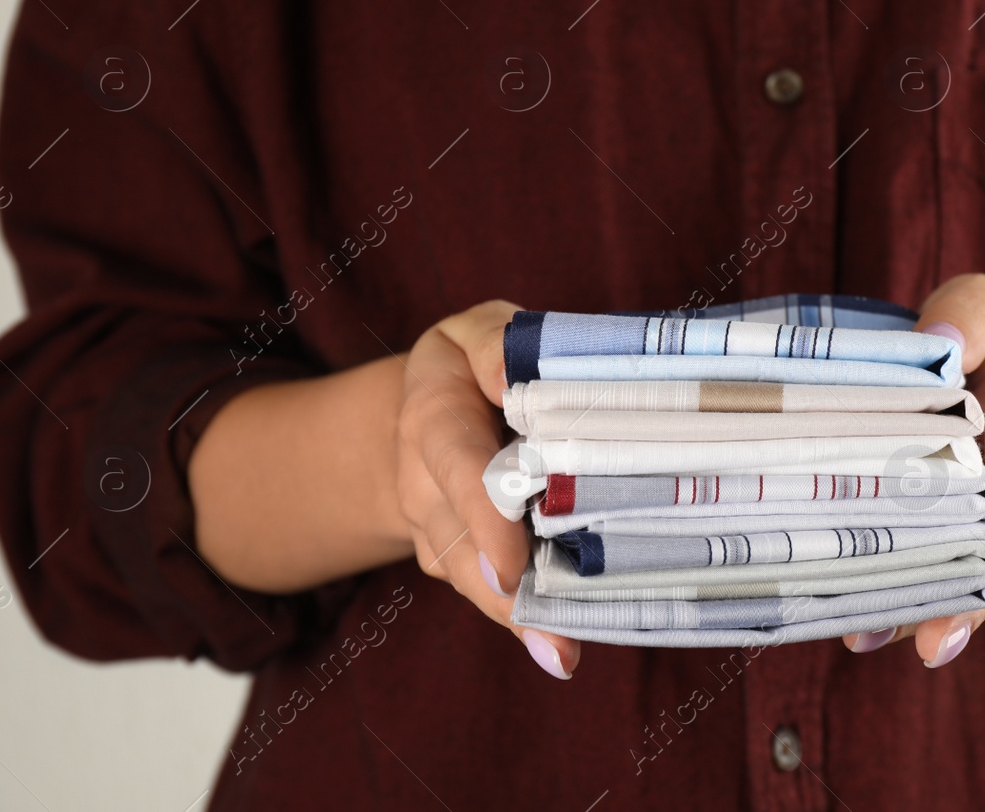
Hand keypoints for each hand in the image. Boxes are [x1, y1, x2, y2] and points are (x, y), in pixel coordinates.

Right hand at [394, 299, 580, 678]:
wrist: (429, 411)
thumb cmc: (475, 365)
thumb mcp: (479, 331)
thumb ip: (496, 342)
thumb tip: (509, 375)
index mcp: (432, 418)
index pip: (456, 467)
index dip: (484, 515)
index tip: (512, 562)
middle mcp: (423, 483)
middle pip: (459, 541)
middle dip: (503, 589)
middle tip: (551, 634)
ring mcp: (437, 529)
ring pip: (471, 577)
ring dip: (516, 617)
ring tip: (561, 652)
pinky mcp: (462, 558)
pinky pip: (487, 589)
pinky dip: (521, 620)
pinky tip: (557, 651)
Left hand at [841, 273, 984, 665]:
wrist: (983, 378)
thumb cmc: (975, 337)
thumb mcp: (984, 307)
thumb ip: (967, 316)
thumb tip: (939, 346)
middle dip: (972, 593)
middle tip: (939, 637)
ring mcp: (975, 517)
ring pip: (962, 573)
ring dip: (926, 613)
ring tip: (875, 640)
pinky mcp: (936, 534)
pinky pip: (929, 574)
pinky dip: (899, 607)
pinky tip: (861, 633)